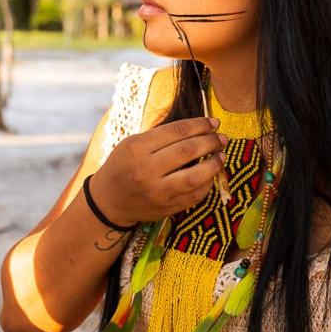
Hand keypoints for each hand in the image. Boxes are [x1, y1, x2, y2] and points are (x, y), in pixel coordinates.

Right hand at [89, 117, 226, 224]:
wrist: (108, 201)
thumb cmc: (123, 166)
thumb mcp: (133, 144)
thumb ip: (162, 136)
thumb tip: (199, 128)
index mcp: (138, 148)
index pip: (177, 131)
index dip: (200, 125)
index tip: (214, 123)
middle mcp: (147, 170)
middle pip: (188, 151)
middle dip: (210, 142)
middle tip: (222, 138)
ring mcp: (157, 192)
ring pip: (195, 176)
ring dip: (214, 164)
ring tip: (221, 156)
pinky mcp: (166, 208)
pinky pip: (194, 196)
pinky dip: (207, 184)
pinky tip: (210, 175)